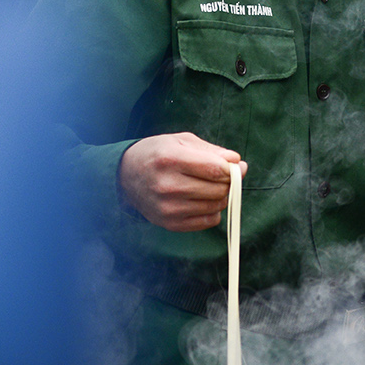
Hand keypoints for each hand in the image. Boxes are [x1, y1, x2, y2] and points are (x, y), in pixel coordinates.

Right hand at [118, 132, 243, 231]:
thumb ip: (212, 151)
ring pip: (216, 206)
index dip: (232, 169)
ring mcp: (168, 207)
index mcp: (170, 159)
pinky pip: (209, 221)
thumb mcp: (181, 141)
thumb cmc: (158, 154)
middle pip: (218, 189)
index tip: (236, 167)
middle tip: (223, 176)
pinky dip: (212, 211)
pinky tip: (201, 200)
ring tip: (209, 186)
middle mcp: (167, 185)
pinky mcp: (170, 223)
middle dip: (228, 182)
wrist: (126, 176)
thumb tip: (238, 162)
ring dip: (221, 196)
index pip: (215, 169)